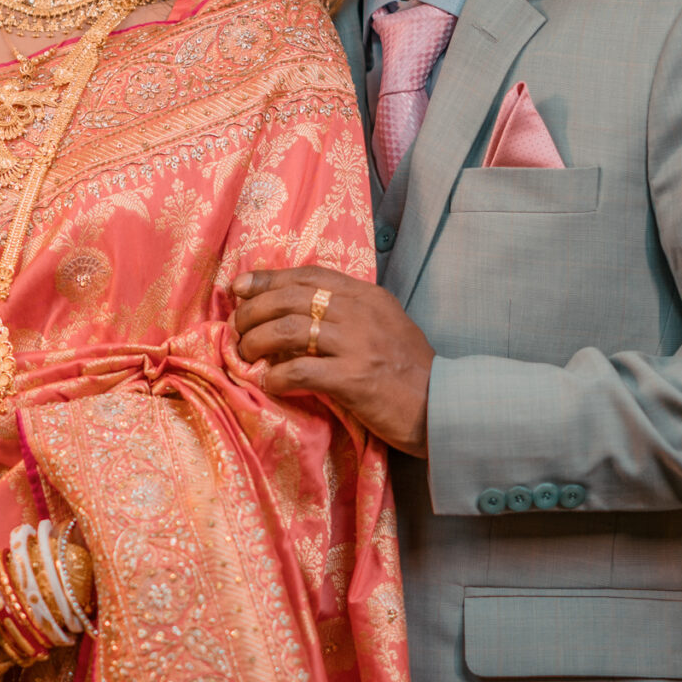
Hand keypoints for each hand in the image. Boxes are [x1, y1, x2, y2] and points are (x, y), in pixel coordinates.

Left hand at [231, 266, 433, 455]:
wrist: (443, 405)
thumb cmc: (409, 370)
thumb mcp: (384, 324)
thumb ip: (348, 312)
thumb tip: (296, 312)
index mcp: (366, 296)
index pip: (308, 275)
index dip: (268, 278)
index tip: (240, 287)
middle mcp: (360, 312)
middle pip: (290, 298)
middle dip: (253, 311)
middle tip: (238, 328)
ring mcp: (357, 344)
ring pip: (288, 330)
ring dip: (257, 341)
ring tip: (245, 354)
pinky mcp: (354, 378)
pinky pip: (300, 371)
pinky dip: (277, 376)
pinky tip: (269, 383)